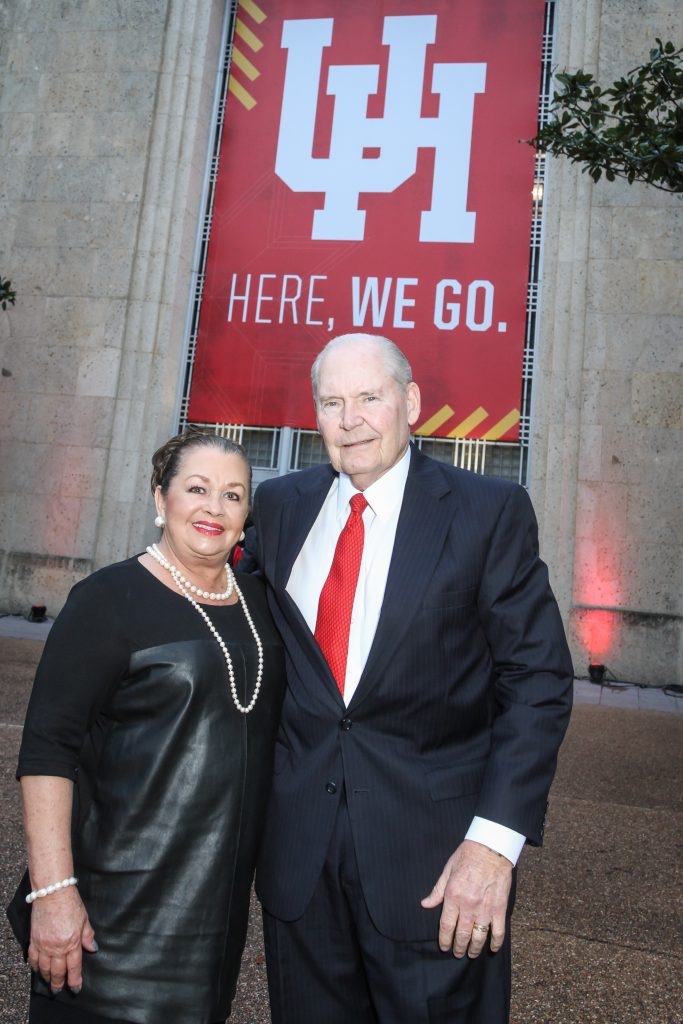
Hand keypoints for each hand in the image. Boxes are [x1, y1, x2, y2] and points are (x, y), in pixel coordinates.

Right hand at [28, 887, 96, 992]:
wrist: (53, 892)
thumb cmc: (71, 903)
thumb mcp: (84, 919)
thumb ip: (88, 936)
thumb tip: (93, 949)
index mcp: (72, 942)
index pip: (74, 967)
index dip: (75, 980)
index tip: (75, 988)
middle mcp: (57, 947)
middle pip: (57, 971)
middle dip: (59, 983)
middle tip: (59, 991)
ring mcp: (44, 944)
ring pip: (44, 968)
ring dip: (47, 977)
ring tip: (50, 982)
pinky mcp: (34, 939)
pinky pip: (32, 958)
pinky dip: (34, 966)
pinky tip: (37, 970)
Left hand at [421, 839, 512, 957]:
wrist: (491, 848)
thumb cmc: (467, 856)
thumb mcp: (447, 870)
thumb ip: (437, 890)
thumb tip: (425, 904)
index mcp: (453, 896)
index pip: (446, 925)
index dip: (444, 940)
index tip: (444, 947)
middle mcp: (468, 906)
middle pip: (462, 934)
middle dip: (458, 947)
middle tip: (457, 953)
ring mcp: (485, 909)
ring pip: (479, 937)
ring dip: (474, 949)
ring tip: (471, 953)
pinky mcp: (500, 908)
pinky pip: (498, 931)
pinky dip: (496, 942)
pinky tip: (492, 948)